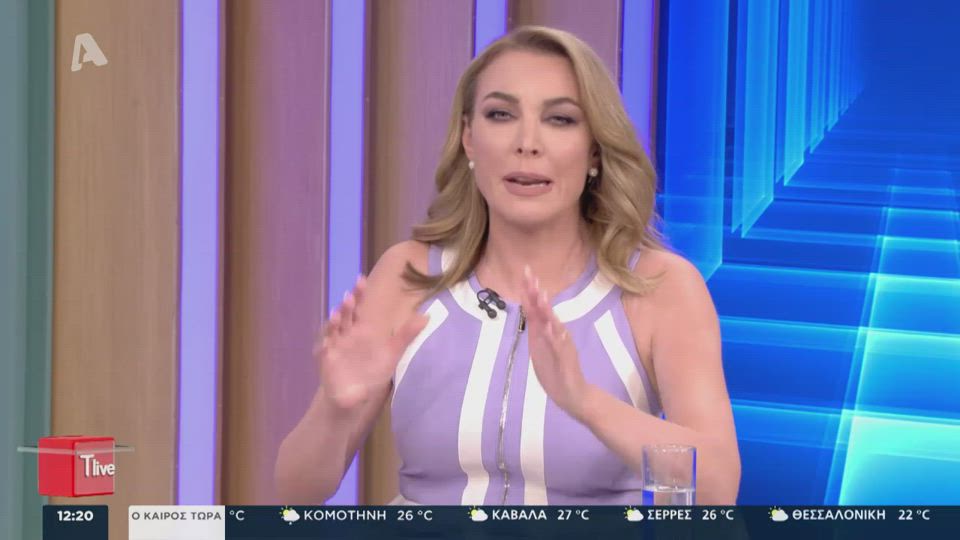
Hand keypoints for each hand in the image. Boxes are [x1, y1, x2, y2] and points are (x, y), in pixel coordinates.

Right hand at [313, 276, 428, 410]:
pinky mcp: (326, 362)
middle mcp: (345, 334)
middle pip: (344, 316)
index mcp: (360, 329)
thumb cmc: (372, 370)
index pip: (358, 308)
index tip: (361, 280)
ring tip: (337, 315)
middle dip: (346, 306)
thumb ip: (406, 335)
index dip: (359, 294)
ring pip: (331, 331)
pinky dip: (323, 347)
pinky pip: (323, 352)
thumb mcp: (392, 353)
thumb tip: (427, 316)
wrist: (357, 396)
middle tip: (350, 296)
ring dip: (332, 323)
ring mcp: (334, 346)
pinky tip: (326, 343)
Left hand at [520, 266, 589, 419]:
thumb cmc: (556, 371)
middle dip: (535, 293)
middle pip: (543, 310)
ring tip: (541, 295)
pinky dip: (554, 336)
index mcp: (544, 332)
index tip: (525, 272)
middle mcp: (554, 334)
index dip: (529, 290)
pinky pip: (559, 346)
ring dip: (547, 310)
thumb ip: (536, 330)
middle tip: (529, 274)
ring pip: (553, 324)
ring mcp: (561, 345)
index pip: (534, 307)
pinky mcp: (566, 359)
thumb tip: (531, 311)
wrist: (573, 395)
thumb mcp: (540, 348)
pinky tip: (550, 327)